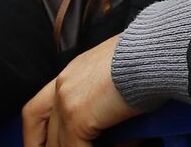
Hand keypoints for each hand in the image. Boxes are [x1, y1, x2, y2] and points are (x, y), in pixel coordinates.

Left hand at [21, 35, 138, 146]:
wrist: (153, 52)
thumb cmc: (149, 56)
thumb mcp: (122, 73)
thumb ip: (110, 99)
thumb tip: (119, 133)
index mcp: (74, 72)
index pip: (38, 110)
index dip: (36, 135)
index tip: (41, 146)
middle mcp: (63, 85)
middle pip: (43, 129)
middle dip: (51, 146)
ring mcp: (67, 102)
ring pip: (58, 143)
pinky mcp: (77, 118)